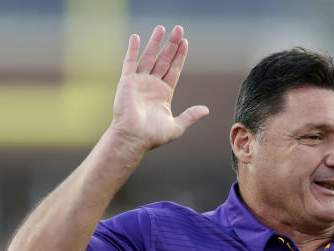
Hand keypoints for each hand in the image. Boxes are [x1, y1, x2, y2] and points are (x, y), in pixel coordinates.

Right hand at [110, 25, 209, 151]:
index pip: (174, 70)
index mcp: (164, 93)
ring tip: (161, 28)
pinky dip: (132, 50)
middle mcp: (152, 85)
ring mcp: (139, 82)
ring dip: (155, 42)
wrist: (134, 138)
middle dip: (171, 45)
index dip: (179, 56)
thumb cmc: (153, 136)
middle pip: (164, 60)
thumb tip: (206, 110)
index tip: (185, 42)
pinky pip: (129, 62)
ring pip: (149, 57)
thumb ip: (190, 116)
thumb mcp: (177, 126)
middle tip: (178, 29)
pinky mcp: (127, 82)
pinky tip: (136, 38)